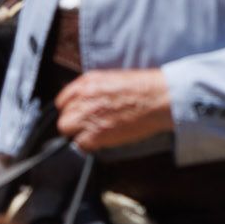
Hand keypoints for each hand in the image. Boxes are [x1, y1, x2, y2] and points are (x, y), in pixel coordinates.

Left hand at [56, 69, 174, 151]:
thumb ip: (97, 89)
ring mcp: (87, 116)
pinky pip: (80, 144)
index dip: (72, 109)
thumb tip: (90, 101)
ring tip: (97, 133)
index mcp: (88, 82)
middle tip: (90, 126)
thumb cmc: (148, 87)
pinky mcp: (95, 133)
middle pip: (64, 117)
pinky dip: (90, 145)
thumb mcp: (116, 78)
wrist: (161, 98)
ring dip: (79, 134)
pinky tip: (104, 140)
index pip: (63, 100)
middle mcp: (83, 97)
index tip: (80, 114)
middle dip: (74, 123)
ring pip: (67, 130)